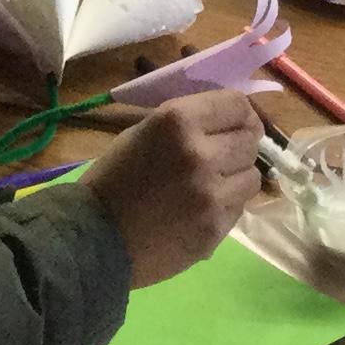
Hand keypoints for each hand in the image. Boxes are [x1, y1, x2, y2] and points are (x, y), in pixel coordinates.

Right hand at [81, 92, 263, 285]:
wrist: (92, 240)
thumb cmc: (113, 181)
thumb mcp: (143, 132)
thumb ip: (186, 123)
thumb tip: (225, 119)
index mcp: (178, 120)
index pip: (237, 105)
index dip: (240, 113)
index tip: (236, 124)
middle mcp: (201, 153)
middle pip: (250, 139)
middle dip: (239, 145)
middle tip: (222, 156)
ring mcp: (211, 194)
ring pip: (252, 176)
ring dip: (236, 178)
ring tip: (212, 185)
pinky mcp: (215, 228)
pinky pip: (239, 207)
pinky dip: (226, 206)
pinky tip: (201, 210)